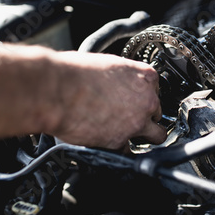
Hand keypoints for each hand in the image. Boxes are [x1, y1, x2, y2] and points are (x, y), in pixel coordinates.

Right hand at [48, 53, 166, 150]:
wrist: (56, 90)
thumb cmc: (74, 73)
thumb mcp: (108, 64)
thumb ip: (123, 77)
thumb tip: (120, 83)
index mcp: (145, 76)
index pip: (156, 91)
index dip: (144, 97)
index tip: (137, 101)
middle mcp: (146, 100)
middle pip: (158, 114)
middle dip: (146, 117)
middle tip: (130, 118)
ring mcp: (136, 123)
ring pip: (155, 136)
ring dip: (143, 137)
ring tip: (129, 135)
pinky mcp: (119, 142)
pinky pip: (127, 150)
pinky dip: (119, 148)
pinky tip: (108, 142)